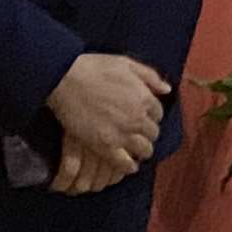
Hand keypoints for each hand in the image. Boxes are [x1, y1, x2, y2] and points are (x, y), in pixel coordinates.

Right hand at [46, 52, 168, 192]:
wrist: (65, 79)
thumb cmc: (93, 68)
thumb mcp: (126, 64)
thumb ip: (150, 76)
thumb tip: (167, 89)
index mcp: (144, 98)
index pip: (158, 113)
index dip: (151, 115)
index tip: (143, 117)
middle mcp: (137, 118)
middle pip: (153, 133)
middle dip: (148, 133)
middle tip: (139, 134)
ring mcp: (122, 134)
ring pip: (144, 150)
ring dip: (142, 149)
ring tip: (135, 149)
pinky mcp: (105, 146)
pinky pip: (124, 164)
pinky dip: (129, 166)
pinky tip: (129, 165)